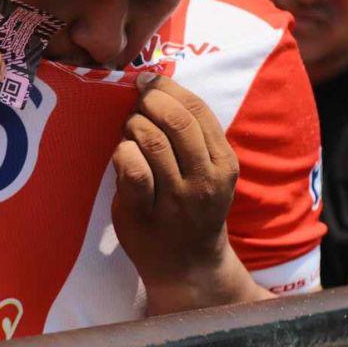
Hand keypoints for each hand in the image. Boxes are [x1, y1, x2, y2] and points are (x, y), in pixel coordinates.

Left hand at [110, 72, 242, 311]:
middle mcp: (205, 181)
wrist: (187, 265)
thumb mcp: (207, 170)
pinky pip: (133, 171)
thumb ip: (190, 135)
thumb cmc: (191, 207)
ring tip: (129, 131)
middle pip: (176, 122)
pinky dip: (123, 153)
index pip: (198, 110)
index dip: (168, 88)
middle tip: (136, 105)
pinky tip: (123, 154)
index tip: (148, 81)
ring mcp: (176, 200)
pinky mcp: (145, 214)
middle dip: (149, 103)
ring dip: (133, 126)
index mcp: (224, 163)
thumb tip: (154, 85)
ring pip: (152, 142)